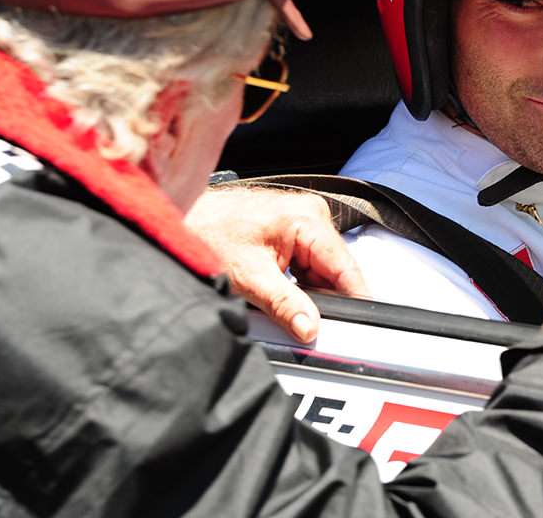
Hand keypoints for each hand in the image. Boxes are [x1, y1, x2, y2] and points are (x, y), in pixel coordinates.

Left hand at [185, 187, 369, 341]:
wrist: (182, 216)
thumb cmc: (209, 234)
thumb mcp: (249, 278)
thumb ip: (285, 305)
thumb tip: (310, 327)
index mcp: (307, 219)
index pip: (344, 266)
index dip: (354, 297)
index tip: (359, 322)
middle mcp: (311, 214)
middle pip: (335, 268)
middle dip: (325, 297)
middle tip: (308, 324)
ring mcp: (303, 219)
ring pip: (322, 267)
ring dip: (309, 290)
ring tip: (280, 298)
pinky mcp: (292, 228)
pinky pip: (308, 261)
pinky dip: (299, 280)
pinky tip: (279, 288)